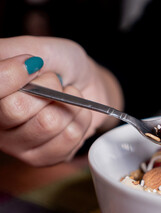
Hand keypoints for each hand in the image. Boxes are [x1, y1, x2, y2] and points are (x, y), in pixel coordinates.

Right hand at [0, 36, 122, 165]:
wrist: (88, 84)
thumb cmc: (61, 65)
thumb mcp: (38, 47)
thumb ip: (13, 53)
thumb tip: (16, 67)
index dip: (14, 75)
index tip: (35, 65)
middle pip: (16, 110)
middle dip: (48, 89)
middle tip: (55, 84)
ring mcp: (18, 146)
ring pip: (47, 124)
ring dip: (68, 105)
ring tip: (67, 98)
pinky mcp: (44, 158)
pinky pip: (68, 139)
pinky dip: (80, 119)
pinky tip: (74, 114)